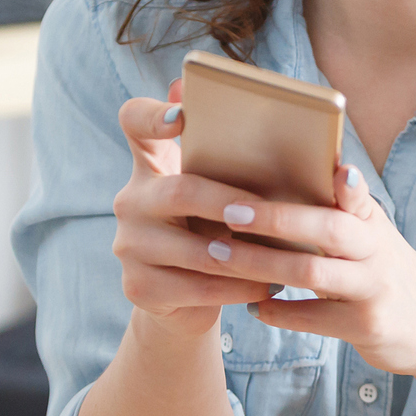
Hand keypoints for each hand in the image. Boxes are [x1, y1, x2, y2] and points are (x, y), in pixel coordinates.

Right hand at [109, 80, 275, 339]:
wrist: (184, 300)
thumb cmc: (211, 232)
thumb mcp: (217, 194)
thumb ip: (229, 159)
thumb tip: (274, 123)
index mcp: (150, 166)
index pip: (135, 122)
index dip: (153, 115)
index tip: (181, 117)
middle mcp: (131, 200)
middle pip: (178, 190)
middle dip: (226, 202)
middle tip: (263, 211)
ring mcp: (129, 246)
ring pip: (193, 250)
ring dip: (245, 256)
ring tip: (285, 257)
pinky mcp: (139, 287)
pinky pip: (196, 288)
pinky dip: (238, 288)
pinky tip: (268, 286)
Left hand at [208, 167, 415, 382]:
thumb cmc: (386, 273)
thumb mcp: (374, 238)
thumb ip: (342, 211)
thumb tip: (301, 175)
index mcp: (373, 223)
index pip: (358, 195)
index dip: (346, 183)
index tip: (332, 168)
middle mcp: (378, 251)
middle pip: (328, 228)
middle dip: (276, 217)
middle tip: (230, 210)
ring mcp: (374, 290)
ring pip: (313, 273)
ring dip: (261, 264)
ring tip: (220, 256)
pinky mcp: (367, 326)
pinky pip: (315, 318)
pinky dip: (279, 312)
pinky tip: (254, 307)